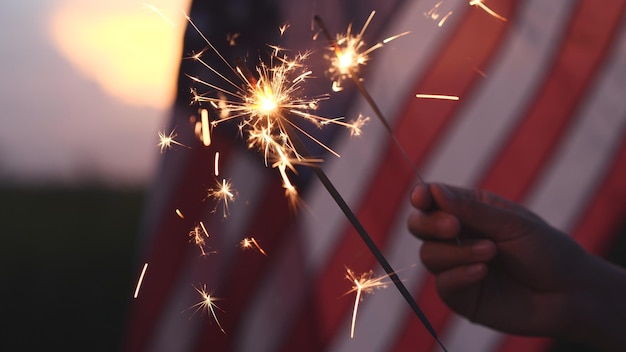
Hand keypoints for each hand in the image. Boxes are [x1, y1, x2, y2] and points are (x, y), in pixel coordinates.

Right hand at [407, 182, 625, 348]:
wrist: (571, 294)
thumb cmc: (547, 251)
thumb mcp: (513, 223)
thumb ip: (472, 210)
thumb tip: (433, 191)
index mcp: (470, 211)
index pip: (433, 200)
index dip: (422, 197)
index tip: (423, 198)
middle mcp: (458, 237)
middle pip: (419, 226)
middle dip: (430, 224)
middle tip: (454, 226)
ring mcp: (456, 267)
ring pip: (428, 254)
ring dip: (457, 251)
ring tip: (491, 252)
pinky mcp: (460, 296)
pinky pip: (442, 283)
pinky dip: (459, 274)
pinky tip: (483, 272)